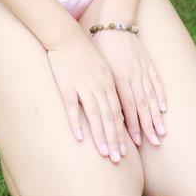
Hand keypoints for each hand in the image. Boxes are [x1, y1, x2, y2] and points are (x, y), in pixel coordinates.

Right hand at [46, 28, 127, 162]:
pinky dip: (76, 122)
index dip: (125, 131)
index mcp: (109, 81)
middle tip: (119, 159)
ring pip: (95, 114)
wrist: (66, 36)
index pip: (120, 110)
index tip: (130, 149)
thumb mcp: (101, 68)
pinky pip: (73, 107)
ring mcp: (83, 85)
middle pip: (111, 116)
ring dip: (101, 135)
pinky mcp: (67, 85)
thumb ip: (108, 87)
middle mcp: (100, 85)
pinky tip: (80, 138)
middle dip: (116, 139)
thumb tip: (115, 108)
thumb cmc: (84, 53)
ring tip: (106, 153)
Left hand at [90, 29, 166, 148]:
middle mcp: (133, 77)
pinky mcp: (147, 63)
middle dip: (147, 127)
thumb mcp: (98, 68)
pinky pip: (156, 82)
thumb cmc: (99, 47)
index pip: (126, 109)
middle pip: (142, 107)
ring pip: (151, 97)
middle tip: (155, 144)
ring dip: (156, 116)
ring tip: (162, 132)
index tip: (133, 144)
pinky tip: (164, 108)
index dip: (130, 127)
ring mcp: (142, 70)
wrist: (113, 22)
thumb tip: (98, 113)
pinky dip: (160, 95)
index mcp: (119, 79)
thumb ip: (102, 89)